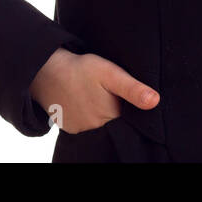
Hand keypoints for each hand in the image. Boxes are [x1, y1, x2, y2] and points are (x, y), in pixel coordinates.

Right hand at [28, 47, 159, 133]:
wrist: (46, 71)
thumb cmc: (81, 70)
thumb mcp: (110, 73)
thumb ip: (132, 89)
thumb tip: (155, 101)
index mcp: (110, 117)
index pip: (131, 121)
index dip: (135, 112)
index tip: (132, 100)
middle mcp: (96, 130)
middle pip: (117, 125)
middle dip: (119, 113)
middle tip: (112, 95)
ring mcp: (82, 131)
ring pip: (102, 126)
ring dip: (104, 116)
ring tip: (100, 98)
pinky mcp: (71, 129)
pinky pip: (87, 127)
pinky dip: (90, 118)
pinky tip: (88, 103)